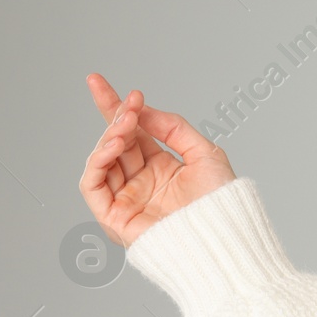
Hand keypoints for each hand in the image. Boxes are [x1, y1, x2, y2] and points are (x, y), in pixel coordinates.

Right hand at [78, 73, 236, 247]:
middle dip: (115, 117)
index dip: (114, 107)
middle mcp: (140, 183)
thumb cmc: (222, 202)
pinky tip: (113, 144)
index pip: (130, 133)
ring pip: (101, 160)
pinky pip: (92, 185)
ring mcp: (126, 199)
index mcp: (160, 168)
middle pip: (114, 142)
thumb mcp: (204, 152)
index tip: (98, 81)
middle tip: (128, 102)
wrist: (224, 235)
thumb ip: (172, 128)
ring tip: (125, 123)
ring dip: (109, 136)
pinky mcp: (114, 218)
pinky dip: (96, 161)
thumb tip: (142, 109)